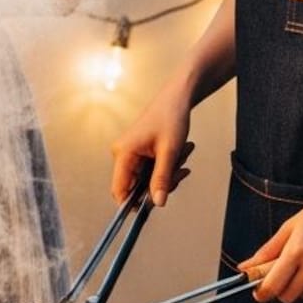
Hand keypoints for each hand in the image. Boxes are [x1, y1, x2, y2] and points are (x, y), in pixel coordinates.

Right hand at [111, 84, 194, 207]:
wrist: (177, 97)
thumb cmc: (171, 116)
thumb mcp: (170, 151)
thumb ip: (162, 178)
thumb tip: (158, 203)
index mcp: (123, 153)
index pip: (120, 190)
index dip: (134, 203)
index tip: (155, 204)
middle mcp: (122, 154)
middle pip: (137, 187)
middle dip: (161, 183)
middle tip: (181, 170)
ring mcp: (130, 154)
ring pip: (147, 179)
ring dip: (168, 173)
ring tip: (183, 153)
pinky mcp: (139, 153)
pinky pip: (151, 170)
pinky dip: (167, 166)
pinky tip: (180, 154)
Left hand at [246, 182, 302, 302]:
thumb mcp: (292, 225)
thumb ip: (268, 250)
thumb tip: (246, 267)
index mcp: (298, 249)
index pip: (273, 286)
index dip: (262, 292)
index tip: (258, 291)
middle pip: (288, 296)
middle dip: (281, 288)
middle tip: (284, 273)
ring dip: (301, 284)